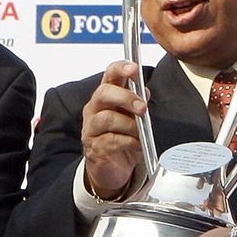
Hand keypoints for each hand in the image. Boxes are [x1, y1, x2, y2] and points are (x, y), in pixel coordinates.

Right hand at [80, 61, 146, 198]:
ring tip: (140, 132)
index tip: (133, 69)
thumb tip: (144, 91)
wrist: (111, 167)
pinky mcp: (94, 147)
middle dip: (125, 98)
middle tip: (142, 108)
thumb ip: (137, 103)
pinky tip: (137, 144)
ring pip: (107, 118)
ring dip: (129, 124)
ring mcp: (91, 128)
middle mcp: (95, 108)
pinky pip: (111, 140)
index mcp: (106, 96)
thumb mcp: (133, 118)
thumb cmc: (121, 137)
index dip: (120, 69)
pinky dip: (128, 142)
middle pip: (103, 93)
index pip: (110, 75)